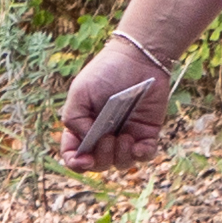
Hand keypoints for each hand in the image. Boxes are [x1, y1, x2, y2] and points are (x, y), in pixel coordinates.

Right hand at [58, 21, 178, 167]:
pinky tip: (138, 144)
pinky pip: (145, 156)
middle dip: (101, 158)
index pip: (74, 155)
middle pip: (98, 164)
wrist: (138, 58)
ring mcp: (126, 136)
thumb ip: (75, 120)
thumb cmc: (105, 72)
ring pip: (121, 164)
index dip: (76, 163)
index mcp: (82, 127)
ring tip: (125, 136)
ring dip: (120, 155)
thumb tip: (87, 144)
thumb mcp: (80, 93)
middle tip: (108, 137)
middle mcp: (103, 135)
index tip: (83, 160)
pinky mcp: (147, 133)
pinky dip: (141, 155)